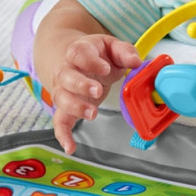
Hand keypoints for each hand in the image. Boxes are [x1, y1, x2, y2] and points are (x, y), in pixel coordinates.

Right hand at [50, 34, 141, 153]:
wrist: (74, 60)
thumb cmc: (96, 55)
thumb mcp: (111, 47)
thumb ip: (124, 52)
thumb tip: (136, 62)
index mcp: (79, 51)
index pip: (79, 53)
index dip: (90, 61)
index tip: (105, 68)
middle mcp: (66, 71)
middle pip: (66, 77)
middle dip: (81, 84)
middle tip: (98, 91)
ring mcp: (63, 90)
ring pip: (61, 98)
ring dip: (75, 107)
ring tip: (92, 113)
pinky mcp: (65, 108)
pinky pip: (59, 122)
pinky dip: (63, 135)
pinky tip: (71, 147)